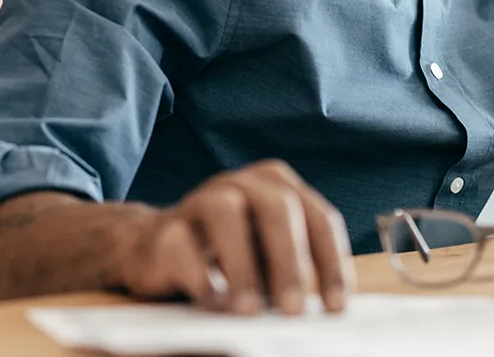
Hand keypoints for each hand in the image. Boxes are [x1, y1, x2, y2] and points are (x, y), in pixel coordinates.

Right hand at [117, 159, 353, 314]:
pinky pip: (182, 244)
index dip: (332, 262)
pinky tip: (212, 303)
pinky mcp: (166, 228)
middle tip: (294, 309)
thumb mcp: (269, 260)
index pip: (319, 218)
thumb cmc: (230, 257)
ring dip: (241, 265)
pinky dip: (199, 276)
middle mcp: (243, 183)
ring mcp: (202, 199)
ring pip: (226, 212)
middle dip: (290, 260)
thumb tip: (318, 310)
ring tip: (248, 309)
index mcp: (279, 186)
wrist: (157, 249)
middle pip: (278, 208)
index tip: (337, 307)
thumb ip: (293, 273)